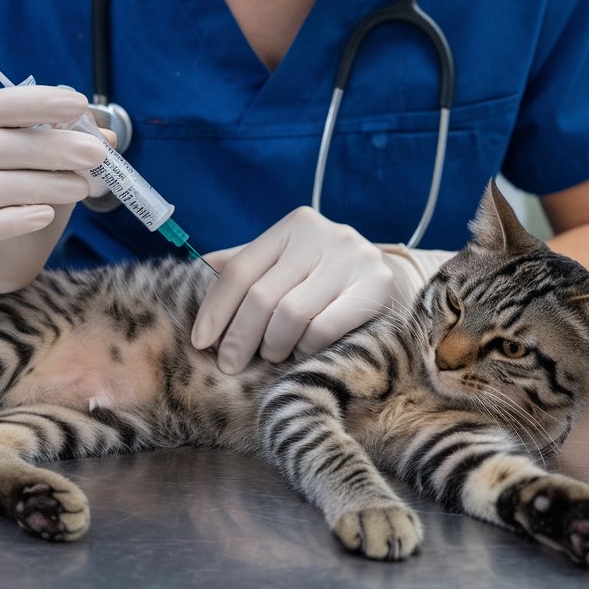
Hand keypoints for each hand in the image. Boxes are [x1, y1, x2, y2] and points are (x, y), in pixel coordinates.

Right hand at [0, 85, 108, 292]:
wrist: (3, 251)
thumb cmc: (28, 194)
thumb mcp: (53, 164)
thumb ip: (73, 145)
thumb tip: (107, 136)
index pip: (0, 105)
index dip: (39, 101)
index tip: (79, 104)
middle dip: (54, 147)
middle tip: (97, 154)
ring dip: (44, 185)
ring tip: (82, 189)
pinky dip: (16, 220)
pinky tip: (45, 216)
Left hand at [190, 207, 432, 373]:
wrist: (389, 277)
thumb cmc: (322, 274)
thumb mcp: (286, 261)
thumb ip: (247, 264)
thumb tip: (199, 268)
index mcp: (294, 225)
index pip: (240, 269)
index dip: (215, 308)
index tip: (201, 341)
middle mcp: (323, 235)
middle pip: (262, 296)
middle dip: (239, 337)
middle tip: (230, 363)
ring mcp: (352, 259)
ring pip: (291, 315)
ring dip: (273, 344)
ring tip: (270, 354)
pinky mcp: (375, 287)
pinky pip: (323, 328)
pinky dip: (305, 347)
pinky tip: (300, 351)